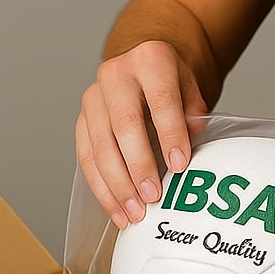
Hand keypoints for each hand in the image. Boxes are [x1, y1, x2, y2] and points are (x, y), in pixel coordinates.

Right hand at [76, 40, 206, 229]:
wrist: (143, 70)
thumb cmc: (171, 84)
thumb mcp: (191, 88)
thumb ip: (193, 113)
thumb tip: (190, 142)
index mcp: (149, 60)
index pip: (160, 99)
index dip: (170, 133)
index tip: (179, 166)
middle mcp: (115, 75)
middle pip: (124, 125)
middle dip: (138, 165)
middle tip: (153, 196)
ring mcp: (93, 99)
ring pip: (100, 146)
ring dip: (117, 185)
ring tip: (134, 213)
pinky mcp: (81, 122)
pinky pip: (86, 159)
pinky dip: (102, 189)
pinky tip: (117, 210)